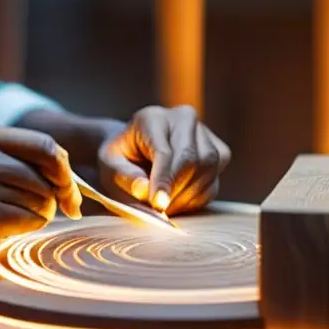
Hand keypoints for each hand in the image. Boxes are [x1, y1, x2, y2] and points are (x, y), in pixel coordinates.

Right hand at [0, 127, 82, 256]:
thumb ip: (16, 157)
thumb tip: (68, 176)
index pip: (47, 146)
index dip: (64, 169)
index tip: (67, 187)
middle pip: (49, 177)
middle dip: (56, 196)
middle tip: (52, 208)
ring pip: (44, 202)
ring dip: (40, 213)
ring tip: (14, 214)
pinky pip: (31, 222)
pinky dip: (27, 227)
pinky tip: (5, 226)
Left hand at [96, 105, 230, 215]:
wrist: (136, 151)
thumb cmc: (121, 159)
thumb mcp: (109, 166)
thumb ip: (124, 176)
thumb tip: (144, 190)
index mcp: (152, 118)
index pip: (165, 151)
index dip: (163, 180)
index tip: (158, 204)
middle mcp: (182, 118)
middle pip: (191, 158)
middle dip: (176, 190)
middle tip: (160, 210)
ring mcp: (204, 133)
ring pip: (208, 169)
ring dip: (187, 195)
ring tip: (166, 206)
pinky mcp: (218, 151)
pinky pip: (215, 180)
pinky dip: (197, 198)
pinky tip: (179, 201)